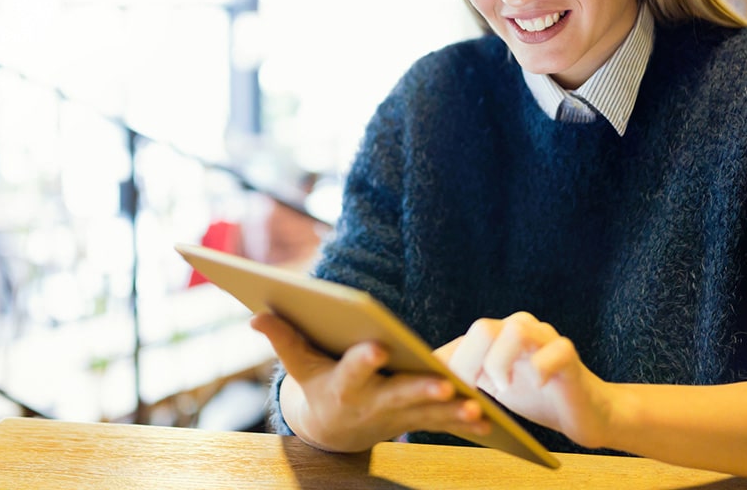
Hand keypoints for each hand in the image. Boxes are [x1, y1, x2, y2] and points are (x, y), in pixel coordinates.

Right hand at [250, 312, 491, 451]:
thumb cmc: (316, 384)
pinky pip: (441, 424)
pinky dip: (463, 424)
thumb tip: (256, 314)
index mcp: (342, 387)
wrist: (331, 432)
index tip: (378, 347)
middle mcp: (370, 404)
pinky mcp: (413, 421)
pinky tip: (490, 422)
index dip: (363, 360)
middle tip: (444, 385)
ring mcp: (394, 417)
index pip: (352, 370)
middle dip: (421, 391)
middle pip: (397, 396)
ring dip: (451, 413)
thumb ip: (284, 339)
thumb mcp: (299, 365)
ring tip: (476, 408)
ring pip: (426, 414)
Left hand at [436, 311, 610, 447]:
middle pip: (483, 327)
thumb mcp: (495, 386)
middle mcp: (520, 328)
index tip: (430, 385)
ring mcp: (546, 339)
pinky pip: (555, 350)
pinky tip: (537, 386)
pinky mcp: (569, 355)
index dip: (444, 362)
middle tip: (467, 391)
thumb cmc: (536, 396)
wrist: (585, 411)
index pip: (463, 340)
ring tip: (501, 388)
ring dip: (500, 362)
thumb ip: (468, 377)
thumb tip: (424, 384)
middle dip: (467, 363)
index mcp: (498, 335)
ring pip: (516, 330)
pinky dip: (541, 368)